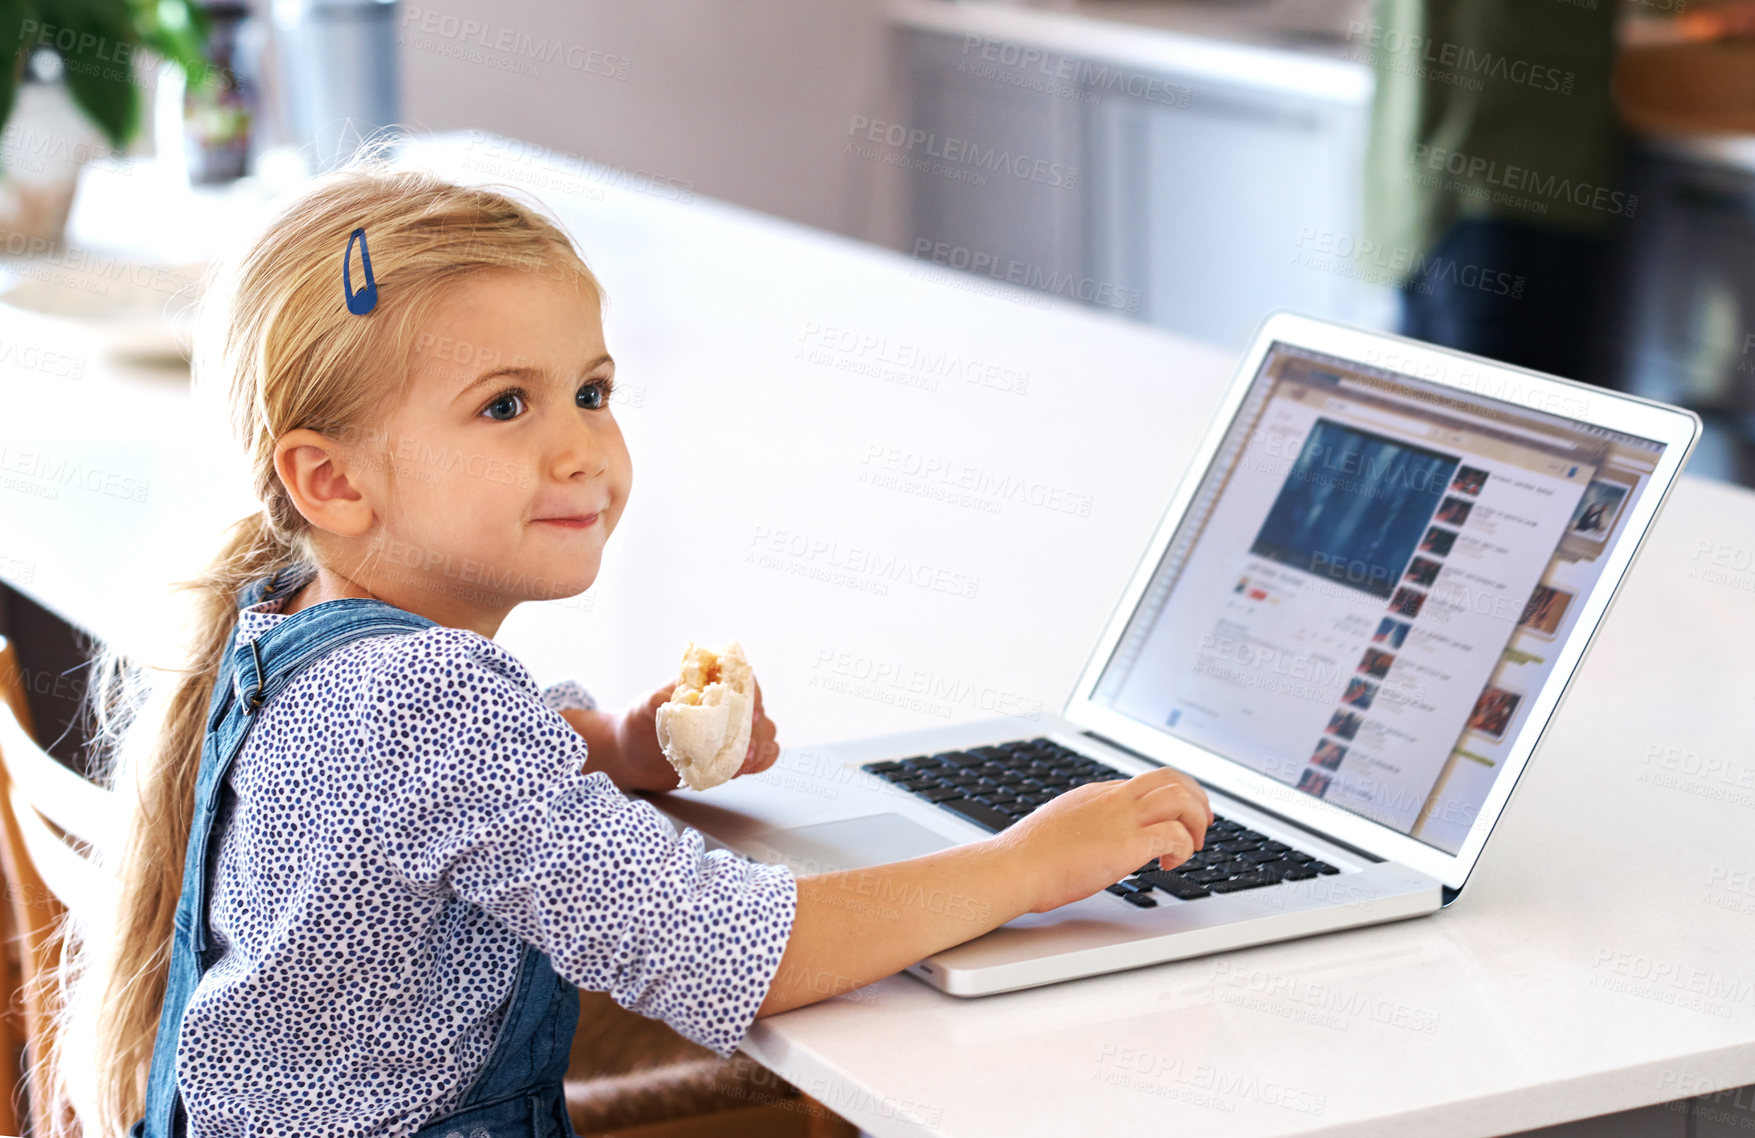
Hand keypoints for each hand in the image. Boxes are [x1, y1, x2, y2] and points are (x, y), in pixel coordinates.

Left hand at [615, 678, 779, 789]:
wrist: (632, 759)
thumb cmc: (639, 724)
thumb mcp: (642, 708)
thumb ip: (655, 700)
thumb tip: (664, 698)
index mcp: (710, 685)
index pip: (742, 684)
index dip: (753, 697)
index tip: (751, 714)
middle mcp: (726, 706)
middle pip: (758, 712)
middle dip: (758, 731)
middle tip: (747, 749)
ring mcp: (731, 732)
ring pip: (764, 735)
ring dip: (761, 748)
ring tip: (745, 763)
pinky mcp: (731, 755)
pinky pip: (759, 757)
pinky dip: (759, 763)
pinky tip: (746, 770)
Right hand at [993, 765, 1212, 914]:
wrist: (1014, 867)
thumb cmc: (1028, 857)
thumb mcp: (1060, 826)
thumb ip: (1084, 825)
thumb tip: (1092, 840)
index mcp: (1097, 794)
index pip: (1148, 783)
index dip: (1172, 797)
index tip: (1180, 818)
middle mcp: (1113, 799)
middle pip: (1171, 778)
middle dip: (1196, 799)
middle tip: (1201, 824)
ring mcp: (1121, 819)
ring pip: (1180, 798)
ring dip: (1195, 821)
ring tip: (1189, 846)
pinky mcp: (1128, 844)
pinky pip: (1174, 834)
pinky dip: (1183, 848)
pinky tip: (1169, 864)